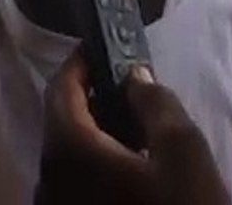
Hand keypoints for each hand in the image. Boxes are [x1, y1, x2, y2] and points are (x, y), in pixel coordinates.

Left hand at [35, 49, 228, 204]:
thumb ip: (154, 101)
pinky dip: (94, 166)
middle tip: (126, 87)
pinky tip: (129, 170)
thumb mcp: (184, 149)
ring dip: (93, 135)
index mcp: (68, 150)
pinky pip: (73, 185)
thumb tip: (133, 77)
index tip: (101, 47)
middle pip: (60, 124)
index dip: (79, 62)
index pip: (60, 89)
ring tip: (135, 128)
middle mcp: (48, 180)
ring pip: (66, 158)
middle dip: (89, 99)